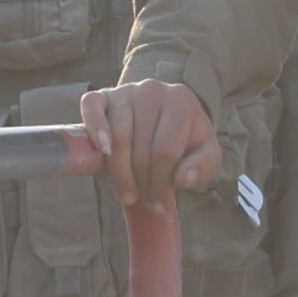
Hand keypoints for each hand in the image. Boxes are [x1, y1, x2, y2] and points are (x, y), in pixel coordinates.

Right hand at [76, 77, 224, 196]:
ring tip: (129, 194)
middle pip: (141, 150)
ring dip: (120, 174)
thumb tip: (183, 179)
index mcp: (181, 101)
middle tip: (147, 202)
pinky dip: (95, 129)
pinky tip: (103, 152)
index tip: (162, 206)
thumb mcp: (206, 156)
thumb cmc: (186, 141)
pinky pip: (91, 108)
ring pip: (118, 139)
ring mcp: (125, 91)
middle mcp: (153, 90)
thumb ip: (203, 168)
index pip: (166, 151)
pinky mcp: (103, 96)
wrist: (166, 121)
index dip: (161, 184)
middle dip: (143, 184)